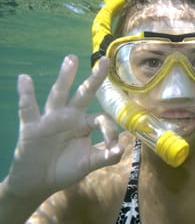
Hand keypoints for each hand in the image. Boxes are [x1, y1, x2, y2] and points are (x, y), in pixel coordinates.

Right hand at [4, 55, 123, 198]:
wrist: (38, 183)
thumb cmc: (65, 168)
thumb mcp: (88, 163)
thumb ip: (105, 157)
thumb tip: (122, 148)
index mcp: (84, 124)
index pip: (101, 118)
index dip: (109, 129)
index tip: (113, 146)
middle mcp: (70, 116)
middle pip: (84, 94)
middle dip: (94, 78)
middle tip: (103, 60)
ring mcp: (51, 119)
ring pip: (59, 94)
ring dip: (65, 77)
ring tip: (71, 59)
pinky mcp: (32, 127)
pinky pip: (28, 108)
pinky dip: (26, 94)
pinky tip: (25, 79)